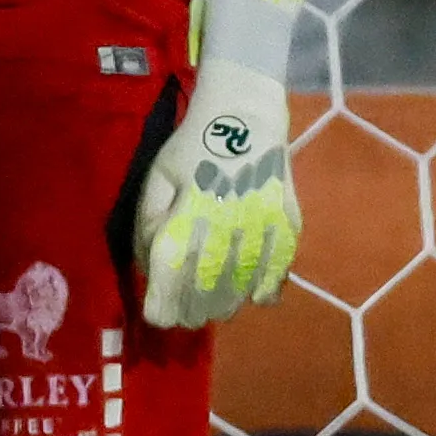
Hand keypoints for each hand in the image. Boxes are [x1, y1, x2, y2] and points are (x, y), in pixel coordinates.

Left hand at [135, 62, 301, 326]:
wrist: (244, 120)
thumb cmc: (190, 150)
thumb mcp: (155, 182)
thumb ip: (148, 226)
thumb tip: (150, 268)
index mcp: (185, 219)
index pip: (170, 281)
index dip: (162, 308)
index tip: (158, 315)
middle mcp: (224, 230)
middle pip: (205, 295)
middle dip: (189, 312)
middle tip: (182, 312)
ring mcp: (261, 231)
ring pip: (240, 292)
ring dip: (222, 305)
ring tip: (210, 305)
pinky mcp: (287, 228)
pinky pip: (277, 276)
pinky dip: (262, 292)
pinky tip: (249, 295)